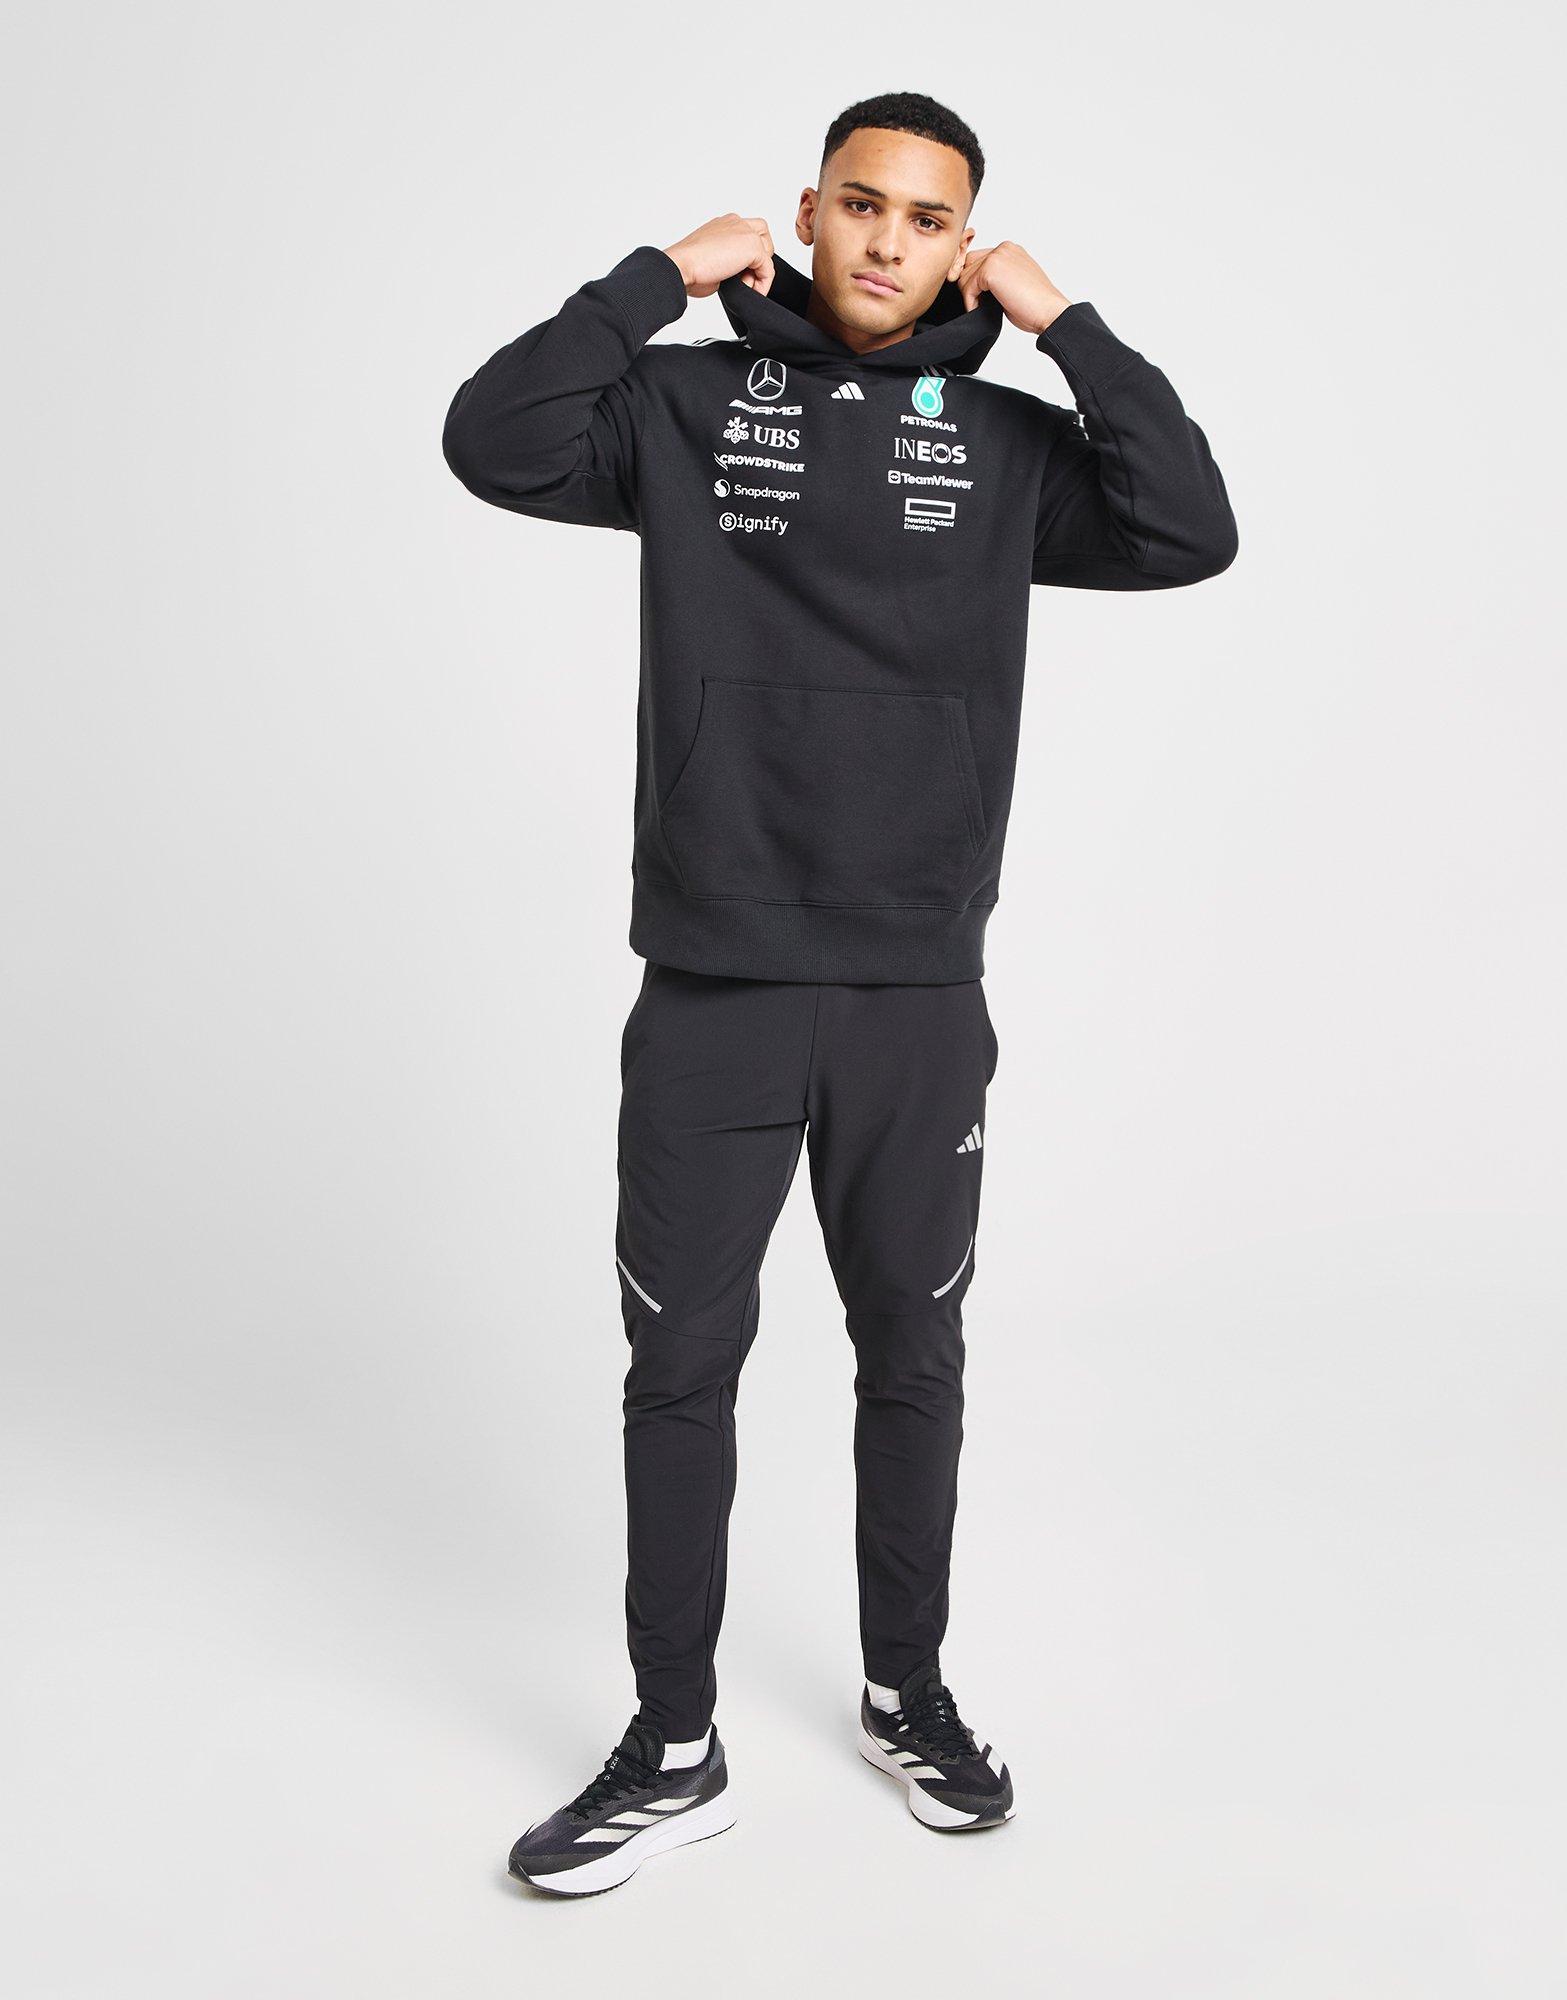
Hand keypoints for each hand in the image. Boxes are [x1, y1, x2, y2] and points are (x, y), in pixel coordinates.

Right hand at [662, 215, 775, 298]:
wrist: (681, 266)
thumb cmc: (688, 266)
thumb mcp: (711, 258)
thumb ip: (728, 260)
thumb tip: (741, 275)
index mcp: (723, 224)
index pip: (747, 232)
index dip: (748, 253)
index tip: (739, 272)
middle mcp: (735, 223)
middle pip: (762, 234)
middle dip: (759, 258)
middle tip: (745, 277)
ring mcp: (744, 231)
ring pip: (767, 250)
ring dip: (759, 272)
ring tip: (743, 285)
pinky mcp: (752, 246)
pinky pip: (768, 268)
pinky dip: (763, 283)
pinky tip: (750, 291)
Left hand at [954, 241, 1070, 335]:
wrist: (1049, 312)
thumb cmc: (1034, 305)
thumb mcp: (1012, 284)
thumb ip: (995, 278)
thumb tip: (973, 285)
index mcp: (1009, 250)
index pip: (977, 259)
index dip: (974, 281)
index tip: (979, 299)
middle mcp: (1003, 248)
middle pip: (967, 266)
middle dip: (970, 287)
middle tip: (980, 304)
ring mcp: (997, 256)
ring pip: (965, 276)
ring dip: (970, 296)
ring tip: (983, 307)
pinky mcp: (990, 270)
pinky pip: (968, 288)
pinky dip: (971, 303)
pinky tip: (982, 311)